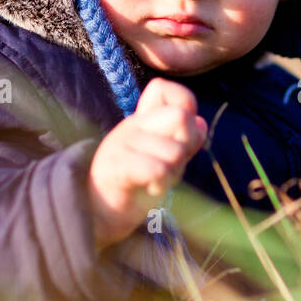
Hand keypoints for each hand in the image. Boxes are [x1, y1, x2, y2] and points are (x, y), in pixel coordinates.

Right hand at [86, 77, 207, 250]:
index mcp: (144, 117)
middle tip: (170, 164)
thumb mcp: (167, 158)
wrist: (99, 213)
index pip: (163, 87)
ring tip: (156, 181)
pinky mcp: (115, 167)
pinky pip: (156, 169)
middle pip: (180, 116)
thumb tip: (201, 123)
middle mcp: (132, 124)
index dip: (185, 107)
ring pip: (174, 151)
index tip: (179, 136)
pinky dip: (160, 183)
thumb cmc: (136, 184)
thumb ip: (185, 139)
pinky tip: (149, 187)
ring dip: (172, 173)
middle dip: (186, 146)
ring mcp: (121, 143)